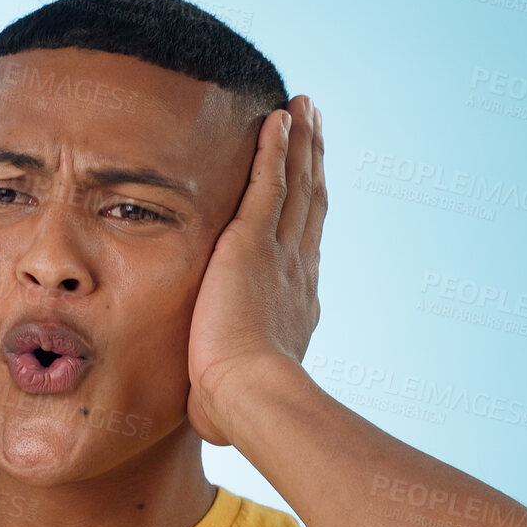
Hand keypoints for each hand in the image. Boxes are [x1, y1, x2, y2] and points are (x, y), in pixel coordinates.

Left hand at [186, 95, 325, 446]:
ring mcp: (279, 254)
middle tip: (314, 128)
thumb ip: (225, 393)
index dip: (308, 212)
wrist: (249, 394)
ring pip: (296, 185)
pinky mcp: (253, 242)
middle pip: (310, 203)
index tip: (310, 188)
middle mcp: (297, 271)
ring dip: (300, 142)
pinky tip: (278, 117)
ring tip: (302, 107)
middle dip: (312, 163)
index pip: (302, 246)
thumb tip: (212, 419)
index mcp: (295, 305)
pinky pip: (268, 183)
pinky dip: (275, 148)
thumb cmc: (236, 409)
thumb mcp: (232, 395)